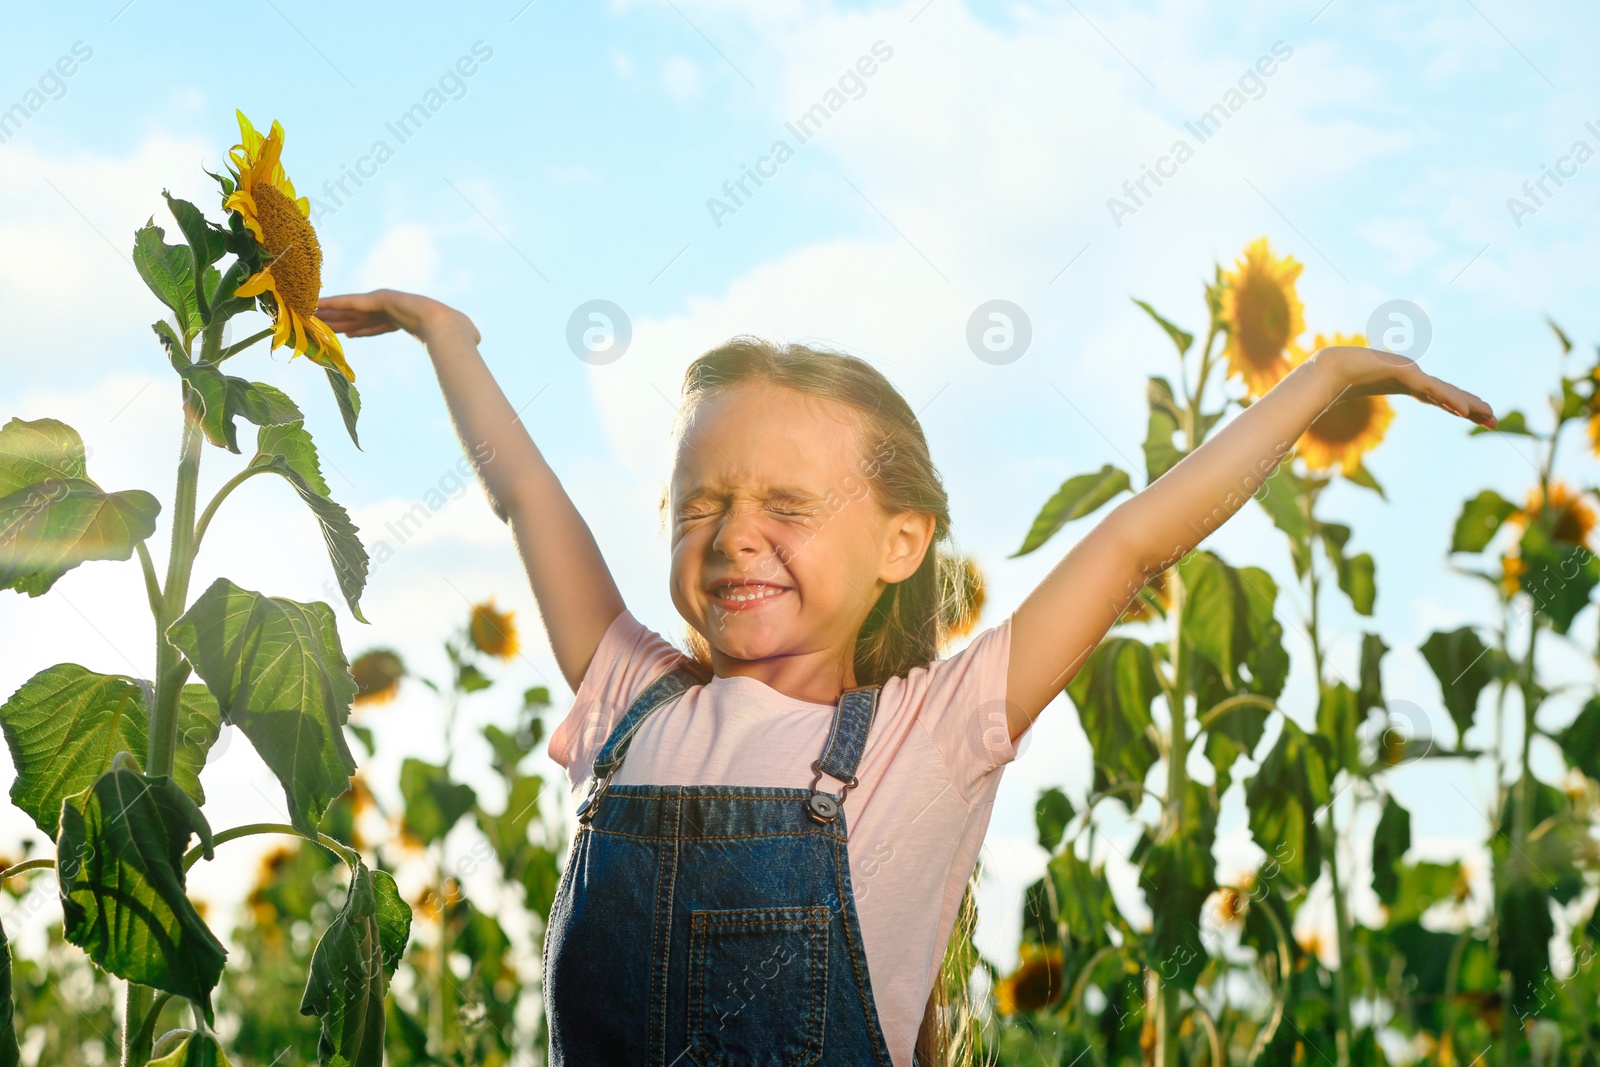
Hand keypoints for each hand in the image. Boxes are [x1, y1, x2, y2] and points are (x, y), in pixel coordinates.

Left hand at [317, 289, 479, 344]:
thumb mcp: (457, 340)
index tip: (349, 335)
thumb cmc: (459, 336)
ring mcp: (385, 303)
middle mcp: (392, 309)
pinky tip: (316, 306)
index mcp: (406, 319)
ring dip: (329, 311)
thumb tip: (474, 352)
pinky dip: (332, 303)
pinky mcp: (377, 299)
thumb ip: (458, 349)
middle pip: (359, 316)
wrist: (452, 330)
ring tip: (308, 313)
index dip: (363, 329)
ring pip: (350, 308)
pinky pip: (350, 302)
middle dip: (339, 320)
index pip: (379, 324)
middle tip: (318, 325)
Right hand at [1311, 345, 1496, 428]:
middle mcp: (1413, 376)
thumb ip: (1359, 405)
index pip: (1440, 396)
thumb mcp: (1353, 400)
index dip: (1460, 406)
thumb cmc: (1335, 381)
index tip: (1478, 417)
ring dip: (1469, 405)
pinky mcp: (1403, 372)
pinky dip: (1450, 400)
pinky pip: (1432, 390)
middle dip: (1474, 407)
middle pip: (1449, 394)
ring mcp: (1409, 373)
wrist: (1324, 366)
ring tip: (1489, 416)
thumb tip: (1340, 419)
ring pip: (1446, 392)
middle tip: (1496, 421)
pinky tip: (1465, 412)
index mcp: (1405, 383)